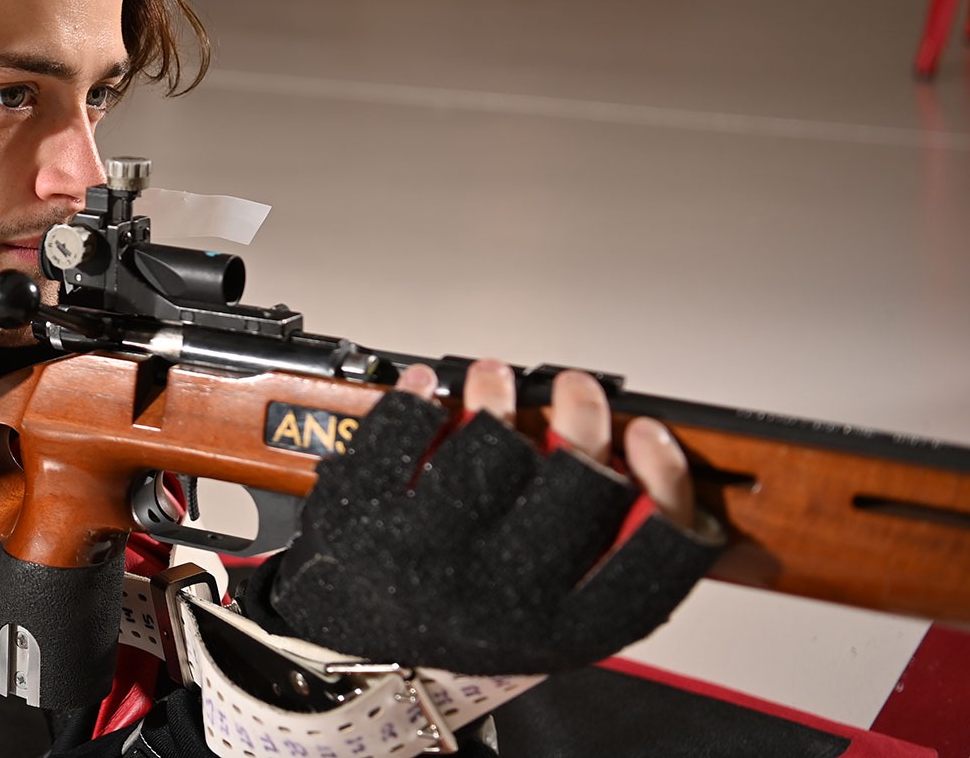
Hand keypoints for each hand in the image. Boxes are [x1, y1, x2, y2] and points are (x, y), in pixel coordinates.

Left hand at [259, 360, 722, 676]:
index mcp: (566, 628)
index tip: (650, 433)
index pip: (649, 560)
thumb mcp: (548, 609)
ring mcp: (431, 563)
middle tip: (578, 388)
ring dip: (495, 398)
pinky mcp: (366, 526)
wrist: (355, 641)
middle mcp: (503, 601)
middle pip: (574, 489)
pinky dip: (411, 402)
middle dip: (583, 418)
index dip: (664, 487)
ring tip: (494, 376)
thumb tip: (641, 458)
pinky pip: (396, 440)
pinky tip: (422, 386)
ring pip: (487, 454)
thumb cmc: (464, 612)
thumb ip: (603, 547)